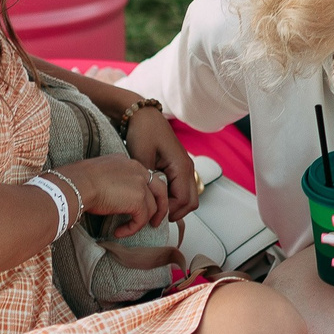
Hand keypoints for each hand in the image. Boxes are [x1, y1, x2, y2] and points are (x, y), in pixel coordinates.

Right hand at [54, 155, 169, 236]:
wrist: (77, 184)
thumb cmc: (79, 180)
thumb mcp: (98, 173)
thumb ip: (111, 180)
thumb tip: (111, 195)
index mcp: (127, 162)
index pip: (144, 177)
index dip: (145, 192)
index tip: (140, 204)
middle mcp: (137, 170)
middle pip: (160, 188)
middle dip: (160, 206)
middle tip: (154, 220)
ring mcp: (140, 184)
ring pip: (152, 206)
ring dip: (142, 221)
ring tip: (129, 230)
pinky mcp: (138, 200)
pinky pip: (142, 219)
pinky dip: (132, 228)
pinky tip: (119, 232)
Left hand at [121, 105, 198, 221]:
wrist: (141, 115)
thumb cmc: (142, 132)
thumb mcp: (142, 158)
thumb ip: (149, 181)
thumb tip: (149, 201)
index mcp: (181, 166)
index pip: (183, 200)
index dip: (169, 212)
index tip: (151, 216)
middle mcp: (187, 168)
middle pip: (191, 202)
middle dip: (175, 213)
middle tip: (155, 218)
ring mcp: (184, 167)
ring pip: (188, 197)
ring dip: (175, 206)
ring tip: (155, 209)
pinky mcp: (178, 167)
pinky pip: (181, 189)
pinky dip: (173, 198)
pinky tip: (157, 198)